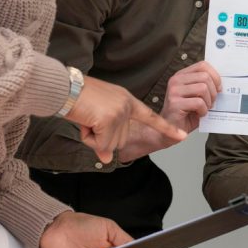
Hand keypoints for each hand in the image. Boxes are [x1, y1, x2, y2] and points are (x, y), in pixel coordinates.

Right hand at [66, 76, 185, 163]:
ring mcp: (120, 113)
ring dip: (93, 137)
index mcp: (128, 101)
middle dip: (100, 137)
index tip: (183, 136)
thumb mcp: (98, 115)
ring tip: (86, 117)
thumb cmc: (78, 98)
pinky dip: (89, 138)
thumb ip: (107, 135)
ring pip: (109, 145)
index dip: (167, 128)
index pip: (152, 117)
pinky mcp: (109, 120)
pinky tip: (84, 121)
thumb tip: (107, 159)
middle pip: (119, 140)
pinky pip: (100, 144)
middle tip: (89, 118)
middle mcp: (127, 107)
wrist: (65, 88)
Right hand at [160, 61, 220, 132]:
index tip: (219, 88)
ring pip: (203, 88)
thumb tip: (222, 82)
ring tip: (204, 109)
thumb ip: (205, 85)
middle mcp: (176, 80)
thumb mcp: (197, 95)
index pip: (203, 65)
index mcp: (182, 75)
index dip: (215, 76)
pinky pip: (198, 102)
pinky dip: (203, 111)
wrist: (172, 130)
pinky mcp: (175, 103)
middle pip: (205, 77)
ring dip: (208, 102)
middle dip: (213, 91)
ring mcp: (174, 91)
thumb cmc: (186, 114)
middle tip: (211, 102)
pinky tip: (199, 114)